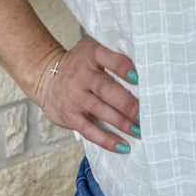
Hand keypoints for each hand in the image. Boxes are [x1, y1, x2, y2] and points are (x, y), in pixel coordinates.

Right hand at [34, 35, 140, 152]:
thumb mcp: (94, 49)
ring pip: (101, 110)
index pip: (110, 59)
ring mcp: (75, 96)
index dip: (125, 68)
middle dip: (127, 103)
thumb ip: (115, 54)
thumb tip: (148, 67)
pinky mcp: (70, 115)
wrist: (47, 76)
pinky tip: (123, 146)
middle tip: (146, 114)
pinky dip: (107, 140)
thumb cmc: (82, 64)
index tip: (140, 78)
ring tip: (140, 131)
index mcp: (92, 54)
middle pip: (106, 89)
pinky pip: (89, 130)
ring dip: (122, 123)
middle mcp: (82, 74)